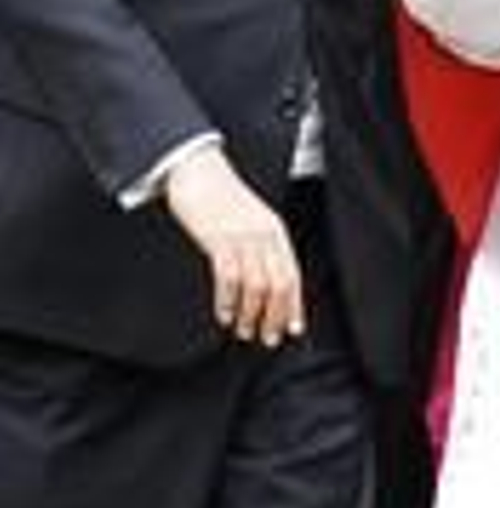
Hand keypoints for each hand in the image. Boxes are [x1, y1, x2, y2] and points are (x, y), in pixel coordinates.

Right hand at [165, 148, 303, 346]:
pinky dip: (227, 301)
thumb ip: (262, 247)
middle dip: (274, 316)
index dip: (294, 306)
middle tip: (266, 338)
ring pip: (255, 286)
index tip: (292, 329)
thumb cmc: (221, 197)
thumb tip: (266, 285)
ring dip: (250, 314)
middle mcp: (264, 235)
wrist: (196, 169)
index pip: (292, 275)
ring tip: (243, 329)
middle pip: (278, 285)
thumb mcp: (251, 220)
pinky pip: (228, 278)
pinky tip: (223, 313)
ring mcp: (242, 237)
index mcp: (275, 232)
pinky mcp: (218, 239)